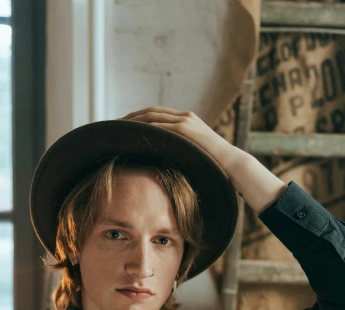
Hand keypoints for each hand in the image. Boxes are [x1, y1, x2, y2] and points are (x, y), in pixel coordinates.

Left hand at [119, 106, 240, 170]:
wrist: (231, 162)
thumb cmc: (213, 163)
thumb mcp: (194, 154)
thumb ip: (181, 152)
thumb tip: (167, 162)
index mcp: (186, 120)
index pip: (156, 115)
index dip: (138, 118)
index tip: (123, 125)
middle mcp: (184, 116)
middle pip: (150, 112)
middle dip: (130, 117)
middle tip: (113, 124)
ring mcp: (185, 121)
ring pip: (152, 116)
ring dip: (133, 121)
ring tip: (117, 128)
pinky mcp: (185, 129)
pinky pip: (160, 126)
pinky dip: (144, 128)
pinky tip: (131, 134)